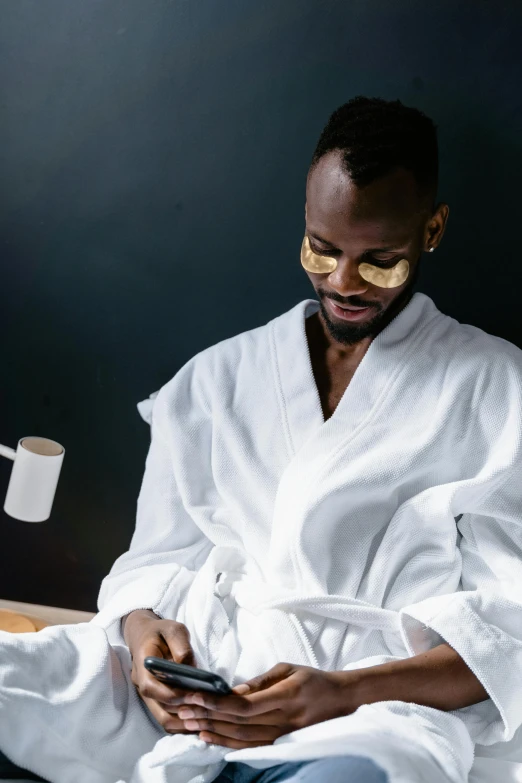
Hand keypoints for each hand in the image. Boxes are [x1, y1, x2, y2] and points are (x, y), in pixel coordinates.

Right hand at [123, 610, 199, 734]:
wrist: (144, 635)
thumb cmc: (161, 631)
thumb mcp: (174, 630)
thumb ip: (182, 647)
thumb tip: (192, 669)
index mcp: (143, 665)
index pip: (153, 688)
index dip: (174, 694)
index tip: (196, 694)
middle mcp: (142, 684)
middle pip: (160, 708)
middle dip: (184, 711)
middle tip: (207, 709)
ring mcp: (147, 695)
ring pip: (163, 718)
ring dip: (184, 722)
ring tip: (206, 719)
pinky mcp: (155, 700)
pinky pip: (166, 717)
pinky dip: (182, 723)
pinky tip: (199, 720)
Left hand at [176, 662, 351, 748]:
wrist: (340, 700)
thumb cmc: (312, 679)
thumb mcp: (288, 668)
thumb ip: (260, 682)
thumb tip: (232, 691)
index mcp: (286, 696)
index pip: (244, 705)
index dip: (217, 702)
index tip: (194, 695)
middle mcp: (283, 720)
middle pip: (237, 723)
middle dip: (206, 716)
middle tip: (181, 709)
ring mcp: (281, 735)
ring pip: (240, 738)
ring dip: (211, 730)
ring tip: (188, 722)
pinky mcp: (279, 743)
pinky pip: (248, 747)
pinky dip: (226, 743)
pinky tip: (208, 737)